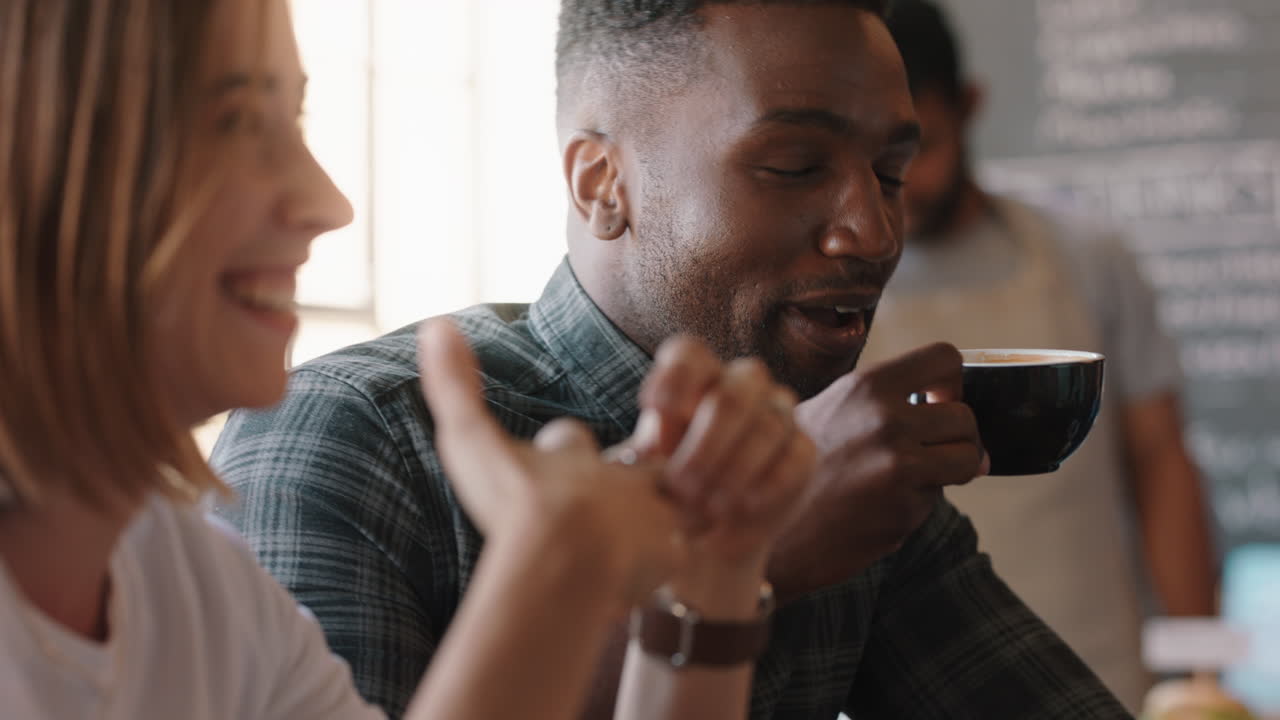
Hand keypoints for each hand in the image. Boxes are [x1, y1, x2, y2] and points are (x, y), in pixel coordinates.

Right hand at [418, 318, 684, 604]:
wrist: (568, 561)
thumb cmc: (516, 504)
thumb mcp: (471, 443)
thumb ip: (454, 387)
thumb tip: (436, 324)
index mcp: (571, 456)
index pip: (568, 440)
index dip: (562, 447)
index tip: (556, 451)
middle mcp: (616, 480)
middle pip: (628, 467)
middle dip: (622, 477)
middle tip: (605, 502)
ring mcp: (648, 518)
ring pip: (661, 509)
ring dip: (648, 520)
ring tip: (634, 540)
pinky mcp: (671, 555)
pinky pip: (677, 556)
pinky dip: (663, 563)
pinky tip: (648, 578)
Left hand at [630, 337, 815, 579]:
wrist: (707, 523)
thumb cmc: (668, 483)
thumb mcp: (644, 468)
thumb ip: (644, 455)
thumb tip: (649, 453)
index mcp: (696, 376)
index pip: (690, 353)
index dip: (674, 375)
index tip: (653, 408)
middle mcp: (742, 385)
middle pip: (733, 395)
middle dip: (706, 443)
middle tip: (681, 486)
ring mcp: (778, 413)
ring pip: (769, 426)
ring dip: (736, 470)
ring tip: (707, 507)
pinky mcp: (802, 448)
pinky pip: (797, 456)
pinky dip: (769, 484)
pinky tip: (742, 506)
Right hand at [767, 342, 987, 598]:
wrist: (763, 523)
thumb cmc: (794, 467)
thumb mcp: (828, 410)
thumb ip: (879, 402)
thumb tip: (946, 403)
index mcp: (867, 385)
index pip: (945, 358)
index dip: (952, 383)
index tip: (937, 404)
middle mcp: (886, 418)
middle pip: (965, 417)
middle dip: (957, 439)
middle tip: (933, 453)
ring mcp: (898, 463)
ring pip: (969, 457)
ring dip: (953, 470)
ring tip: (915, 479)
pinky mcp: (905, 506)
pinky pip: (940, 495)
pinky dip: (920, 501)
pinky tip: (882, 506)